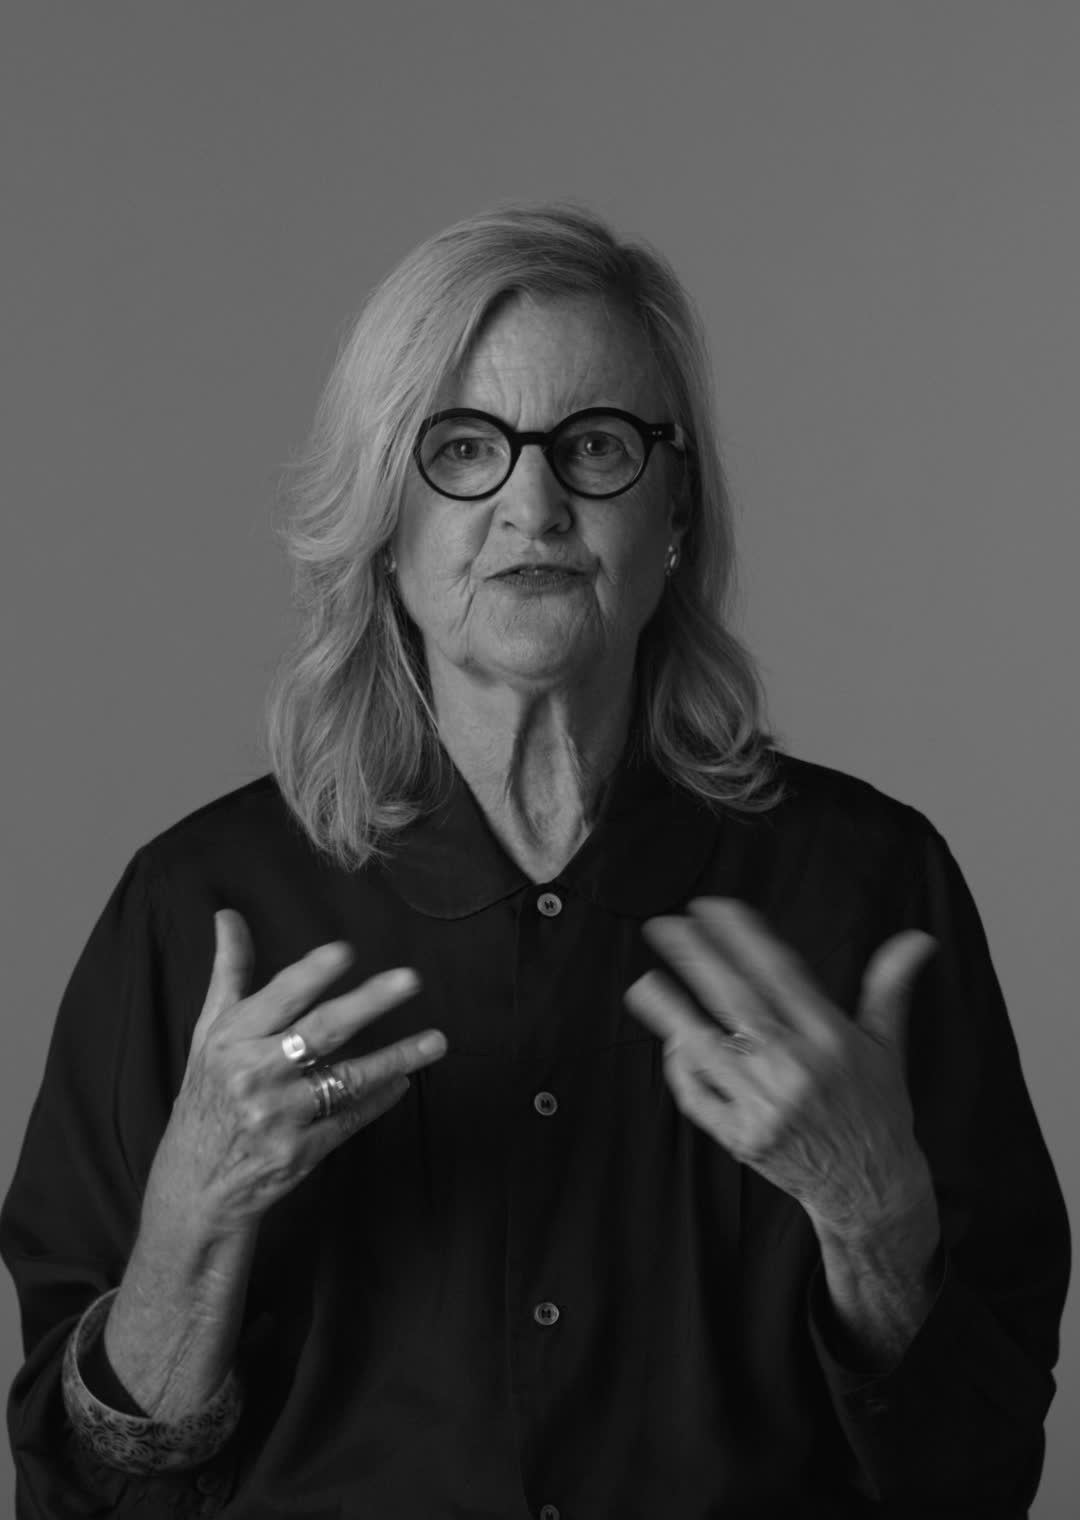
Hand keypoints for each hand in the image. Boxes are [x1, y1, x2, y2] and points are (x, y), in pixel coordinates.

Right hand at [144, 909, 447, 1240]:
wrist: (196, 1184)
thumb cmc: (208, 1095)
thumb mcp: (207, 1034)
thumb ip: (228, 974)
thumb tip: (228, 916)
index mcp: (230, 1041)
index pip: (277, 1000)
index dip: (310, 975)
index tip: (345, 951)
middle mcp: (253, 1075)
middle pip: (320, 1032)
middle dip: (368, 1004)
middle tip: (410, 979)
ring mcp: (278, 1117)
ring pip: (346, 1079)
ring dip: (395, 1058)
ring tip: (435, 1041)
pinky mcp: (300, 1152)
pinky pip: (350, 1119)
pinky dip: (379, 1099)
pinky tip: (404, 1081)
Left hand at [624, 898, 937, 1239]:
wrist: (870, 1189)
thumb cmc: (876, 1110)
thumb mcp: (888, 1047)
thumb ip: (889, 988)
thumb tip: (916, 940)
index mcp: (832, 1040)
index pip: (779, 973)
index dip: (743, 936)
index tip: (714, 907)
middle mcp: (797, 1069)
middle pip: (736, 1002)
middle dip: (698, 960)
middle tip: (667, 927)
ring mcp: (766, 1105)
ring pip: (707, 1049)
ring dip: (672, 1014)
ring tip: (645, 984)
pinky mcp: (743, 1137)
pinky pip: (700, 1097)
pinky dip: (684, 1070)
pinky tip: (675, 1043)